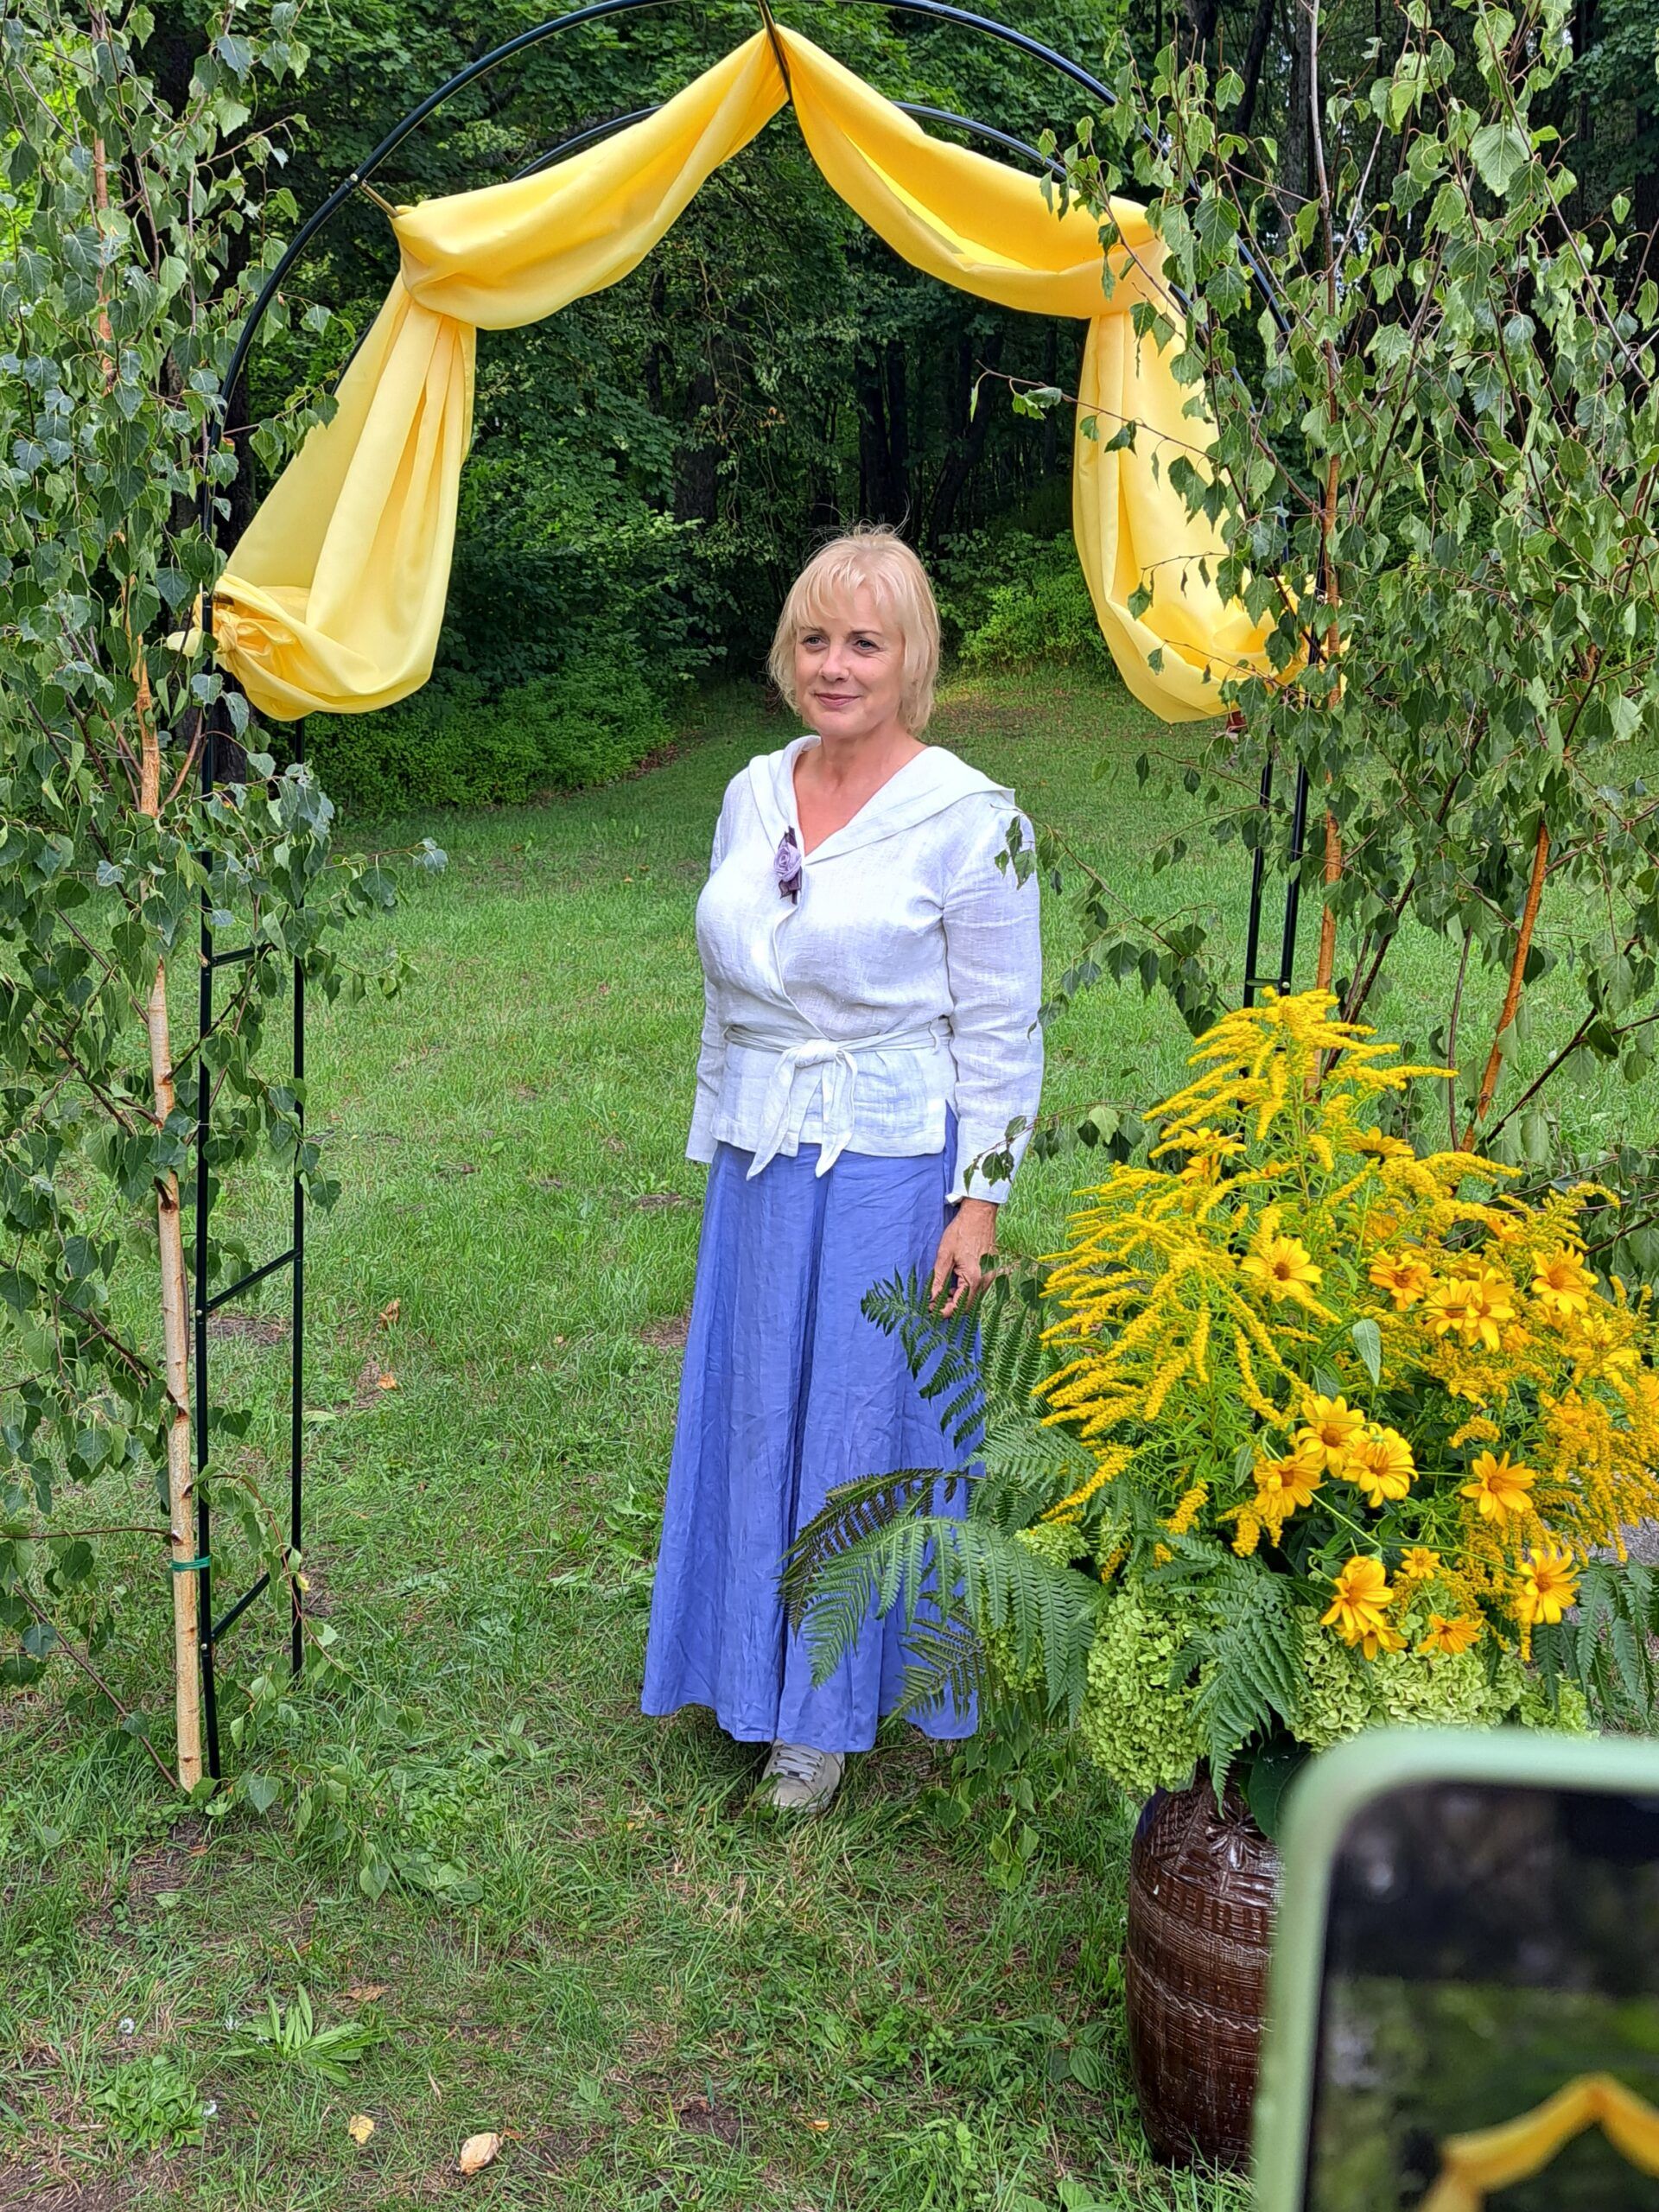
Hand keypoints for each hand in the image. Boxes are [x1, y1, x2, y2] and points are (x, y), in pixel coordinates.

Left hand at [930, 1198, 998, 1317]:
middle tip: (934, 1302)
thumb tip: (932, 1297)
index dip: (944, 1311)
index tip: (931, 1309)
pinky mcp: (991, 1271)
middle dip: (951, 1307)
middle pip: (968, 1306)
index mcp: (974, 1278)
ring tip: (942, 1292)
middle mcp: (986, 1280)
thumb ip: (938, 1279)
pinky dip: (966, 1291)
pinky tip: (955, 1284)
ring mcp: (991, 1276)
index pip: (959, 1306)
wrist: (979, 1214)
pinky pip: (978, 1289)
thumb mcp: (944, 1254)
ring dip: (958, 1299)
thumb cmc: (961, 1231)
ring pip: (973, 1298)